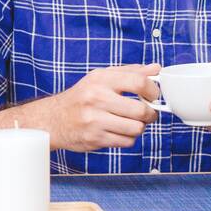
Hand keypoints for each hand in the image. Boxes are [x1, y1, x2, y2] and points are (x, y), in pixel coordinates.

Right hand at [47, 63, 161, 152]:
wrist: (54, 119)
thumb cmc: (82, 97)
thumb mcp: (102, 77)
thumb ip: (130, 72)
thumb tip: (156, 69)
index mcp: (100, 79)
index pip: (138, 82)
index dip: (153, 91)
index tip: (154, 95)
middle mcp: (96, 98)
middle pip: (140, 110)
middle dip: (150, 114)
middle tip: (147, 113)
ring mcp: (94, 120)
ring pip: (136, 128)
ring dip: (139, 127)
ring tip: (131, 122)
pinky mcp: (95, 138)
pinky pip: (126, 142)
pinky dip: (128, 138)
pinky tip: (119, 131)